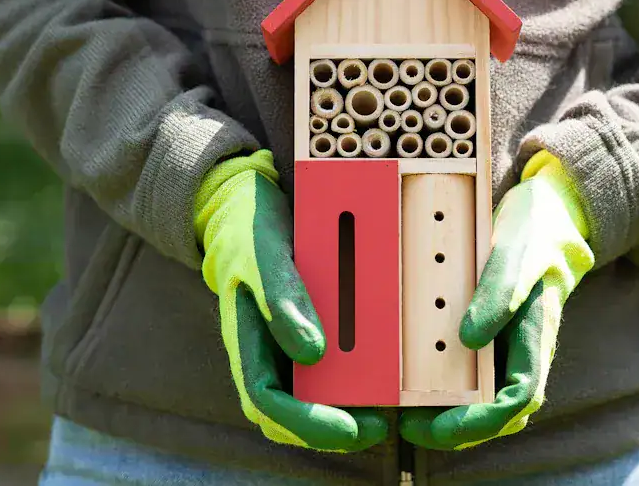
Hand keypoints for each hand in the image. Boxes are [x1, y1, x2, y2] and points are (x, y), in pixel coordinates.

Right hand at [195, 150, 387, 451]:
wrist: (247, 208)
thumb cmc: (250, 232)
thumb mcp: (262, 255)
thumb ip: (282, 299)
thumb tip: (313, 353)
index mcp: (246, 343)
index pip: (268, 402)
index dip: (308, 424)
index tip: (350, 429)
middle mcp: (267, 355)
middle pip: (292, 417)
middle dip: (334, 431)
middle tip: (381, 425)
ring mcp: (286, 349)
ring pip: (313, 401)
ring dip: (348, 412)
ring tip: (392, 411)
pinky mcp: (309, 336)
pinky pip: (332, 370)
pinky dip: (358, 381)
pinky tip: (390, 375)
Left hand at [399, 151, 593, 449]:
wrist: (549, 216)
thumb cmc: (537, 234)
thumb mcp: (518, 254)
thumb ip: (499, 293)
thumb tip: (469, 339)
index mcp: (537, 337)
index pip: (516, 401)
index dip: (478, 422)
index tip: (439, 426)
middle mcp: (524, 352)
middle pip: (498, 415)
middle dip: (455, 430)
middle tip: (408, 427)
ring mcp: (509, 348)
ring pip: (485, 403)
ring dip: (449, 417)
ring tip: (405, 415)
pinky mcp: (493, 339)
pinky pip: (472, 379)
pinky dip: (445, 391)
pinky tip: (412, 384)